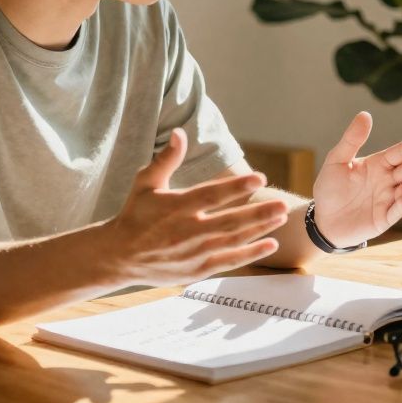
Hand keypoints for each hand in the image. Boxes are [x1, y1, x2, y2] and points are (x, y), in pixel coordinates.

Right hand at [106, 128, 289, 284]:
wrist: (118, 256)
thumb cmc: (135, 214)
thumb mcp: (146, 183)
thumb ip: (166, 159)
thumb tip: (180, 133)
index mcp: (176, 206)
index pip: (212, 195)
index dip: (236, 187)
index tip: (259, 177)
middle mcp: (187, 231)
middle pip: (229, 221)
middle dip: (259, 213)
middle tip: (283, 204)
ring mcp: (193, 252)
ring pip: (233, 241)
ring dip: (259, 230)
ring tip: (281, 218)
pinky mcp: (196, 270)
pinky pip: (228, 261)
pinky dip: (250, 254)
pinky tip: (271, 245)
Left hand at [311, 112, 401, 247]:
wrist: (322, 220)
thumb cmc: (330, 188)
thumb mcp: (337, 160)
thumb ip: (351, 139)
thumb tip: (365, 114)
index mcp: (378, 164)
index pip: (399, 153)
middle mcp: (387, 181)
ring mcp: (387, 200)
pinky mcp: (382, 219)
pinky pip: (393, 213)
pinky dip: (400, 207)